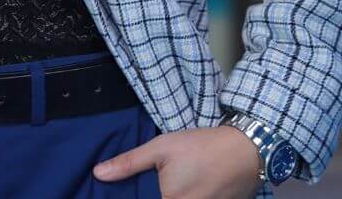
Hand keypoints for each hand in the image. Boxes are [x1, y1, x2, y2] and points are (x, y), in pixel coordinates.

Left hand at [92, 123, 263, 198]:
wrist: (244, 151)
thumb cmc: (199, 147)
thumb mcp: (161, 147)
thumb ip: (129, 163)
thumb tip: (98, 174)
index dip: (130, 197)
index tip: (122, 191)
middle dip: (147, 195)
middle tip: (146, 184)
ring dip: (165, 197)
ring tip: (166, 184)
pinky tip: (179, 189)